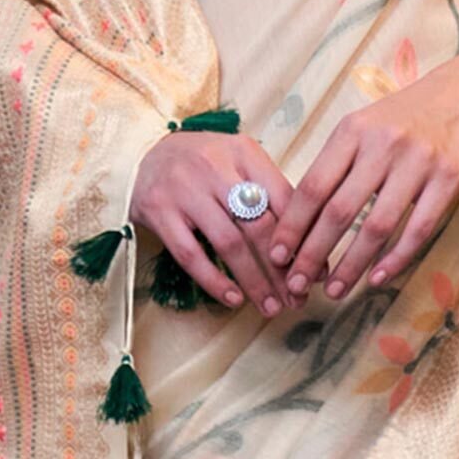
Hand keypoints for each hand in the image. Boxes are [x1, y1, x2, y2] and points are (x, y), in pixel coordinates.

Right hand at [130, 130, 298, 317]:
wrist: (142, 154)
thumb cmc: (202, 163)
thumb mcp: (238, 161)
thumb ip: (269, 192)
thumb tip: (308, 243)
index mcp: (243, 152)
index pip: (283, 198)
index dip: (304, 238)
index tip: (316, 271)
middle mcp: (215, 166)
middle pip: (258, 225)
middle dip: (282, 269)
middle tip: (296, 299)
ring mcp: (184, 189)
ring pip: (229, 243)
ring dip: (254, 281)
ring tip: (271, 306)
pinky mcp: (159, 211)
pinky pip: (190, 254)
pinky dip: (215, 281)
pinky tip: (234, 299)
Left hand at [267, 38, 458, 301]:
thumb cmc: (402, 117)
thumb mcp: (362, 126)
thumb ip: (334, 164)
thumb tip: (299, 219)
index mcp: (352, 131)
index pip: (313, 185)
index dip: (293, 225)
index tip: (277, 254)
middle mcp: (383, 144)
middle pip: (339, 210)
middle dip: (314, 253)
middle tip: (297, 284)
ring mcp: (419, 162)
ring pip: (377, 226)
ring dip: (352, 265)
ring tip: (334, 290)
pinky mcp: (450, 178)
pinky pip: (419, 229)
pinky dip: (395, 259)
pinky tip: (377, 278)